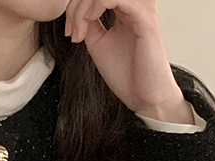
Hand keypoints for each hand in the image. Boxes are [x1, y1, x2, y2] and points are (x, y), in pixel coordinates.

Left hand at [64, 0, 193, 123]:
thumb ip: (89, 23)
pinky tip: (88, 24)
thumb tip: (76, 11)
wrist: (144, 97)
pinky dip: (95, 7)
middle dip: (76, 6)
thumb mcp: (98, 43)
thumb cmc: (127, 74)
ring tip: (79, 31)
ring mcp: (141, 8)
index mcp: (126, 8)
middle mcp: (136, 4)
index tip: (69, 32)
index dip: (75, 7)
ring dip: (83, 7)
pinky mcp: (145, 18)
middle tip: (71, 31)